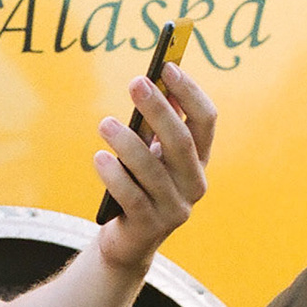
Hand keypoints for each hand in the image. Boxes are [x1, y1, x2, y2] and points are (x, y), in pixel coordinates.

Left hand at [93, 61, 215, 269]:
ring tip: (104, 123)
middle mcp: (195, 184)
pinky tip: (100, 158)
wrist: (128, 239)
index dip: (190, 92)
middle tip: (135, 82)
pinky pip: (132, 197)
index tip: (167, 67)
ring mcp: (175, 209)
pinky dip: (114, 176)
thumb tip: (157, 79)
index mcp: (199, 160)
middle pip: (181, 141)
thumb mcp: (151, 152)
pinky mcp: (150, 228)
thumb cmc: (139, 184)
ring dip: (127, 142)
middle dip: (158, 109)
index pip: (206, 121)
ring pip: (153, 170)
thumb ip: (157, 123)